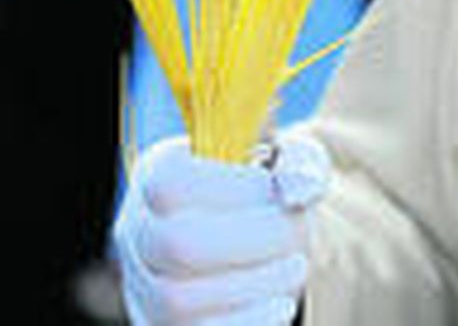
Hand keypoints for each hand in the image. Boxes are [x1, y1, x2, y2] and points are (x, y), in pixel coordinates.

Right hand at [114, 134, 330, 325]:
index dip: (232, 188)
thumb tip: (299, 189)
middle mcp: (138, 231)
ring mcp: (142, 286)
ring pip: (176, 299)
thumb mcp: (291, 163)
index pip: (169, 182)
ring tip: (295, 266)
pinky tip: (282, 305)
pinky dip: (247, 322)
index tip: (276, 190)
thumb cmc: (267, 196)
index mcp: (159, 174)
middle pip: (176, 243)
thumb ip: (303, 163)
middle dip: (253, 240)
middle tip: (295, 236)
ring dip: (254, 285)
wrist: (253, 244)